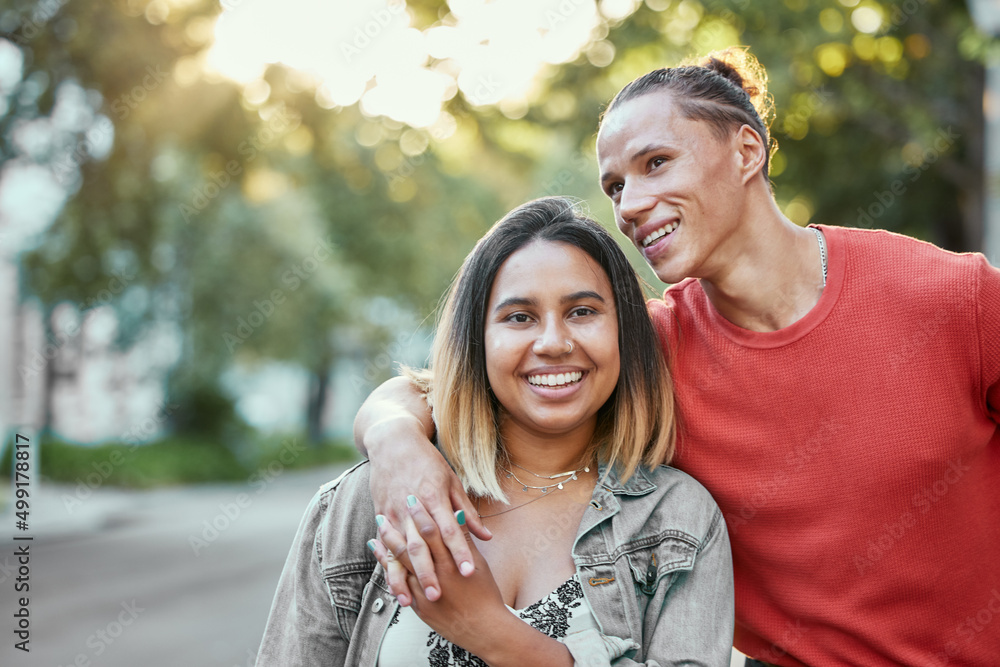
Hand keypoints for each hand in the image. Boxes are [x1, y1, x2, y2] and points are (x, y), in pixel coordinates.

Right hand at [366, 416, 490, 602]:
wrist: (393, 443)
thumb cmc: (427, 462)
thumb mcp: (452, 481)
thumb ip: (467, 511)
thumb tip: (486, 536)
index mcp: (434, 496)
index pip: (449, 529)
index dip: (459, 552)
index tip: (468, 573)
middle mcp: (412, 506)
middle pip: (422, 544)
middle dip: (429, 572)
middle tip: (440, 596)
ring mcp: (394, 512)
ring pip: (400, 550)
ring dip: (406, 576)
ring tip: (412, 600)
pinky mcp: (381, 515)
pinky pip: (385, 546)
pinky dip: (388, 566)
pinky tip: (393, 584)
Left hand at [371, 499, 508, 653]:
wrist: (485, 628)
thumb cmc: (485, 593)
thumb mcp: (478, 563)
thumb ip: (464, 539)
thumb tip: (456, 515)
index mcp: (453, 561)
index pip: (433, 531)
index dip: (421, 513)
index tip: (411, 498)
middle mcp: (437, 574)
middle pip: (412, 545)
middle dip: (398, 526)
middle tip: (386, 509)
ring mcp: (426, 591)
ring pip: (401, 563)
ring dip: (387, 544)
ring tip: (378, 528)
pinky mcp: (420, 606)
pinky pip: (399, 583)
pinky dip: (389, 567)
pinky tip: (380, 554)